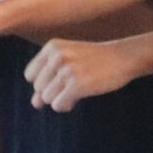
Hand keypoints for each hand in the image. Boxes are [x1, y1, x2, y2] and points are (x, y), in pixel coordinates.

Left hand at [24, 36, 142, 111]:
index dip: (42, 83)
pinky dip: (65, 106)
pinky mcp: (78, 85)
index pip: (30, 75)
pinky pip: (58, 104)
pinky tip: (75, 101)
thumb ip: (48, 81)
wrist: (123, 58)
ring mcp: (68, 70)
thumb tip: (34, 104)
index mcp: (52, 47)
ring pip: (47, 98)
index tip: (58, 83)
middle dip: (51, 93)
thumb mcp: (68, 64)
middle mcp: (57, 57)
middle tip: (68, 89)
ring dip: (58, 100)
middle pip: (38, 88)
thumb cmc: (93, 61)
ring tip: (72, 94)